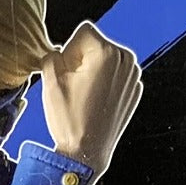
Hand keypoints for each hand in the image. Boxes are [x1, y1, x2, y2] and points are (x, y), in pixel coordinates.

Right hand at [40, 21, 142, 175]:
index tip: (66, 72)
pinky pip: (115, 75)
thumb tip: (60, 51)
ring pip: (106, 59)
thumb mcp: (50, 81)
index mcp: (107, 52)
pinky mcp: (135, 90)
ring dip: (93, 70)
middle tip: (74, 86)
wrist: (87, 153)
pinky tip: (95, 102)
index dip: (68, 50)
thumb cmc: (69, 120)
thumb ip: (52, 54)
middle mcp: (126, 59)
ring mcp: (134, 76)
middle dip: (82, 59)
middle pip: (96, 44)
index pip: (83, 31)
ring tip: (84, 95)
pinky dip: (105, 83)